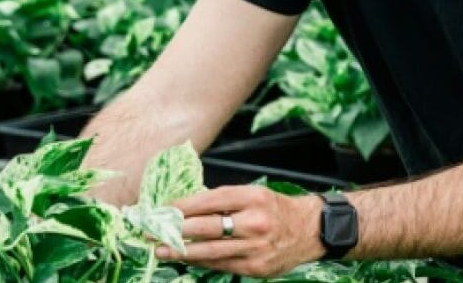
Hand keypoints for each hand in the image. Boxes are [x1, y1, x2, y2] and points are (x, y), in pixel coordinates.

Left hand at [155, 185, 327, 276]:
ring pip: (210, 251)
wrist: (311, 230)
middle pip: (206, 227)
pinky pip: (222, 265)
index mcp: (252, 197)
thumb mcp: (254, 195)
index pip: (210, 200)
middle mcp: (255, 222)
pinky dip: (202, 261)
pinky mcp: (257, 268)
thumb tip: (184, 208)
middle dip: (175, 230)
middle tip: (152, 232)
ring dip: (181, 251)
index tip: (162, 210)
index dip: (183, 206)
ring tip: (161, 250)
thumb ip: (223, 201)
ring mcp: (256, 248)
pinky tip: (186, 259)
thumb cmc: (276, 209)